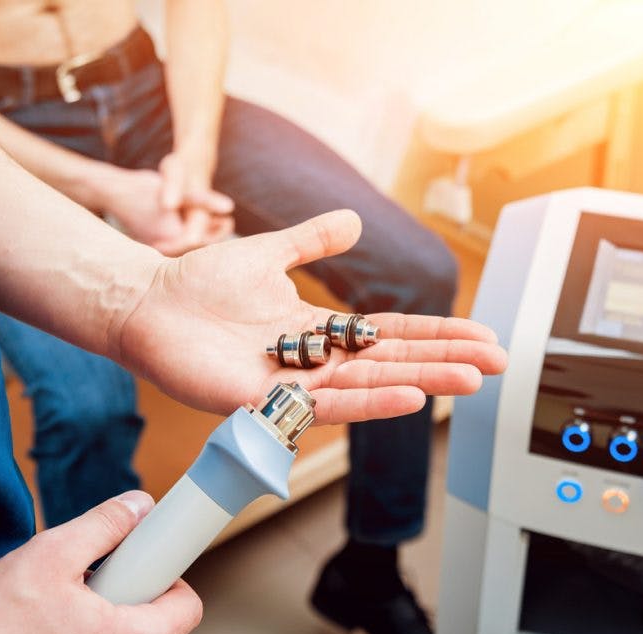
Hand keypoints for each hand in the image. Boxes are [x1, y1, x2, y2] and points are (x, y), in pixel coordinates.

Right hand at [0, 491, 200, 633]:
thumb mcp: (52, 554)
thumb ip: (105, 525)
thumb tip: (139, 505)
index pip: (188, 606)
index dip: (165, 577)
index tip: (138, 567)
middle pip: (160, 630)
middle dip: (132, 603)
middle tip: (90, 591)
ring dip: (109, 631)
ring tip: (64, 619)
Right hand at [91, 164, 231, 256]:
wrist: (111, 191)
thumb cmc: (144, 189)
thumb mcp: (178, 190)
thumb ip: (204, 200)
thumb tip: (231, 206)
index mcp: (173, 242)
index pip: (204, 245)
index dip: (219, 233)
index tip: (229, 221)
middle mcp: (164, 252)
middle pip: (197, 249)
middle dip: (212, 236)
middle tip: (226, 222)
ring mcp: (157, 252)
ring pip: (187, 247)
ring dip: (201, 235)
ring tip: (216, 221)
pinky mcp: (153, 247)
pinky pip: (177, 245)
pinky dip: (188, 235)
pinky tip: (195, 223)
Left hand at [114, 210, 507, 424]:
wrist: (147, 301)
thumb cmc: (200, 284)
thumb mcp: (269, 252)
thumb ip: (312, 240)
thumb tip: (355, 220)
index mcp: (319, 332)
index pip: (391, 334)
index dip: (436, 335)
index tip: (481, 336)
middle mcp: (312, 362)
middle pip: (391, 362)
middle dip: (444, 362)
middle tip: (496, 365)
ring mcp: (290, 384)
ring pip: (367, 385)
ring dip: (420, 383)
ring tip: (467, 383)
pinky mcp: (262, 400)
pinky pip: (321, 404)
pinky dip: (367, 401)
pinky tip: (408, 398)